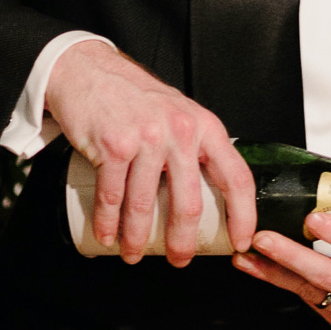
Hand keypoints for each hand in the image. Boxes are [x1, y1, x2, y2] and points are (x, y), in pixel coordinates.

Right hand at [45, 37, 254, 264]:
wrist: (87, 69)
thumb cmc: (135, 98)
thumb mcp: (179, 114)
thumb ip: (195, 146)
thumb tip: (210, 194)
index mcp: (206, 128)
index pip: (237, 179)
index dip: (242, 216)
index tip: (239, 242)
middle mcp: (180, 132)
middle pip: (189, 204)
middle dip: (183, 242)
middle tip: (179, 260)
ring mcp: (146, 138)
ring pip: (145, 206)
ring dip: (137, 239)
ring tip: (134, 255)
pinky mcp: (113, 144)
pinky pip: (112, 196)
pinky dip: (107, 222)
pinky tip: (108, 236)